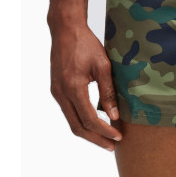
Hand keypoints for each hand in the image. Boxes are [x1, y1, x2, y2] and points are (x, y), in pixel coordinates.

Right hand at [49, 22, 121, 150]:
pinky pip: (69, 112)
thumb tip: (114, 115)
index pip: (89, 119)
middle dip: (96, 139)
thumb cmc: (86, 44)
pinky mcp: (57, 89)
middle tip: (112, 146)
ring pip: (72, 122)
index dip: (104, 131)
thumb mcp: (103, 66)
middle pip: (77, 127)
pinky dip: (81, 121)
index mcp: (73, 88)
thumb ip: (108, 92)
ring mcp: (57, 92)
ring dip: (89, 132)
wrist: (66, 30)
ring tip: (106, 138)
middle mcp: (61, 93)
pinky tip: (95, 123)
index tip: (118, 136)